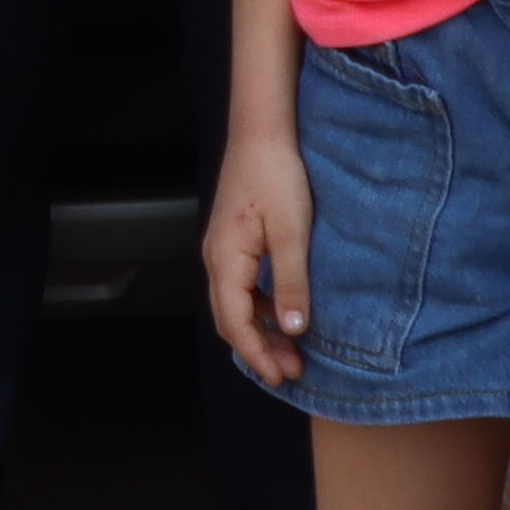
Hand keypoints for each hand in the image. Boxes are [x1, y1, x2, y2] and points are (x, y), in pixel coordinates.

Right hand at [204, 130, 316, 385]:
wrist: (261, 132)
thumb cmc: (276, 176)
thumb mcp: (292, 233)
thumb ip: (291, 284)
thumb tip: (294, 329)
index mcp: (225, 261)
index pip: (235, 323)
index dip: (257, 354)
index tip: (280, 376)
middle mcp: (216, 259)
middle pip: (230, 319)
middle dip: (259, 349)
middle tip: (291, 371)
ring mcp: (222, 249)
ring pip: (236, 304)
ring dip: (261, 329)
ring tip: (290, 348)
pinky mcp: (234, 240)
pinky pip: (242, 286)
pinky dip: (260, 307)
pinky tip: (284, 311)